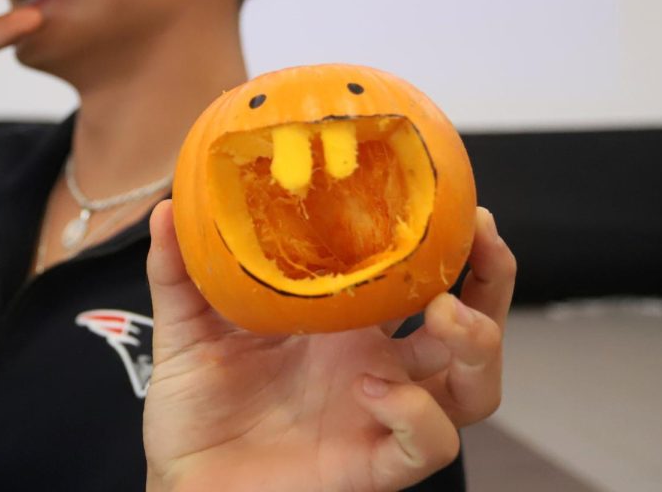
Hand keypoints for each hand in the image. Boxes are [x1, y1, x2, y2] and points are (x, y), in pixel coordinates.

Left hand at [143, 203, 515, 491]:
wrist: (183, 478)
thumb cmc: (195, 406)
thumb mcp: (185, 326)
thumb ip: (179, 269)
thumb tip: (168, 206)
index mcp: (344, 323)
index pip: (418, 276)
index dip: (449, 240)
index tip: (454, 198)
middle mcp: (375, 365)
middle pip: (470, 326)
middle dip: (493, 281)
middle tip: (483, 239)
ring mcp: (379, 414)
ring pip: (474, 387)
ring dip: (478, 344)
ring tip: (445, 313)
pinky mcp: (371, 463)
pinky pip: (428, 444)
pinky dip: (415, 414)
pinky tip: (371, 389)